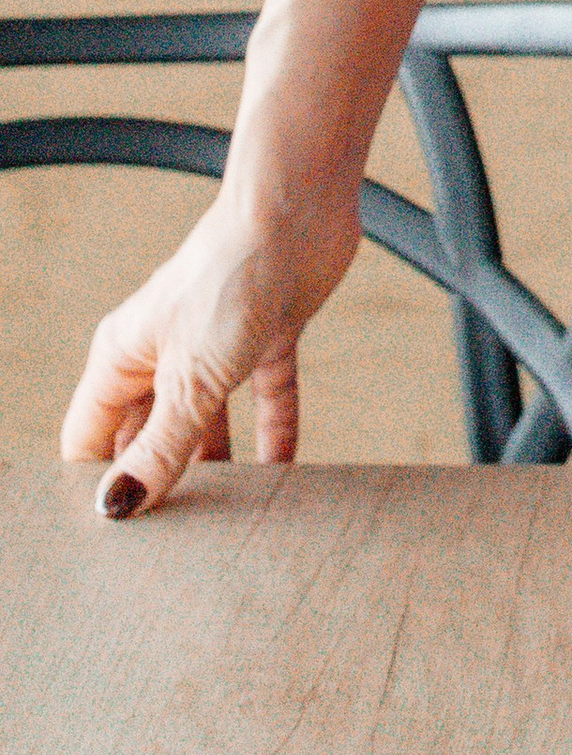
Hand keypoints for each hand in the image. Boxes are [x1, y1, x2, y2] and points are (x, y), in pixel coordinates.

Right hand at [60, 177, 359, 516]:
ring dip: (219, 465)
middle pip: (148, 434)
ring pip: (207, 422)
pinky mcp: (267, 335)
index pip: (91, 438)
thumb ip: (161, 446)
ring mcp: (217, 344)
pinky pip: (265, 397)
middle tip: (176, 546)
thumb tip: (119, 506)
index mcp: (122, 357)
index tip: (114, 540)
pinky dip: (274, 432)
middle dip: (158, 480)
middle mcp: (163, 353)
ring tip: (228, 524)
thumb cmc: (231, 278)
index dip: (97, 484)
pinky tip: (284, 474)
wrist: (298, 208)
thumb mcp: (190, 379)